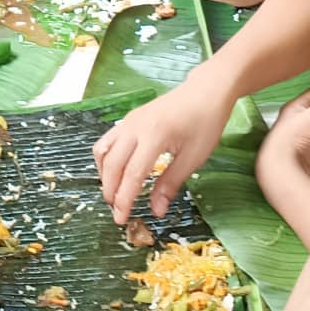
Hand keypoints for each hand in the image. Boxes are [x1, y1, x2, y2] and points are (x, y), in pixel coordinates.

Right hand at [93, 73, 236, 223]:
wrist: (206, 91)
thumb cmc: (205, 123)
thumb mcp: (194, 157)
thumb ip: (171, 184)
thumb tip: (156, 211)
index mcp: (154, 136)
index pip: (133, 174)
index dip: (125, 200)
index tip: (122, 219)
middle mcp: (134, 126)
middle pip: (112, 164)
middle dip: (111, 191)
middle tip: (116, 212)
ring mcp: (128, 120)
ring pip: (103, 151)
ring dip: (104, 175)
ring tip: (114, 193)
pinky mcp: (128, 119)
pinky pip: (107, 141)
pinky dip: (105, 160)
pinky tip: (115, 172)